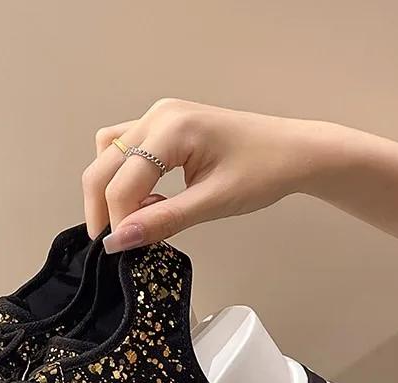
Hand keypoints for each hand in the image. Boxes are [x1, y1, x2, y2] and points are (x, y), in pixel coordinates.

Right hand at [82, 99, 332, 252]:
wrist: (295, 151)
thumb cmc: (264, 172)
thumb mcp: (213, 203)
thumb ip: (162, 221)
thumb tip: (118, 242)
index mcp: (171, 128)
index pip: (121, 183)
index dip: (117, 221)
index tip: (120, 252)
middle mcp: (158, 115)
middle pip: (104, 164)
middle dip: (102, 207)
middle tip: (112, 243)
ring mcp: (159, 116)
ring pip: (108, 153)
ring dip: (109, 188)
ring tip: (131, 220)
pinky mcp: (164, 125)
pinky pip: (125, 148)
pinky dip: (123, 175)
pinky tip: (146, 199)